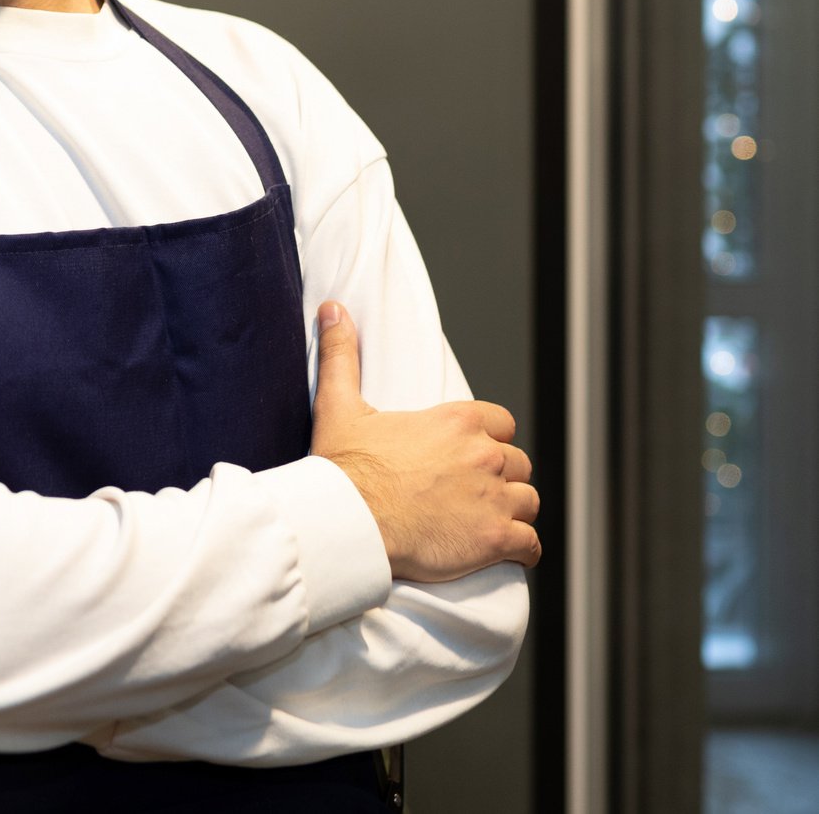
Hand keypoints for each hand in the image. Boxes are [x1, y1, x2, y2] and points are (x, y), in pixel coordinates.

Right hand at [309, 301, 542, 581]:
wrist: (348, 523)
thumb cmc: (345, 469)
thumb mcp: (340, 405)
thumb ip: (341, 354)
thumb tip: (333, 310)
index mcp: (456, 421)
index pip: (501, 423)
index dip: (489, 438)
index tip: (472, 453)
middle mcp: (484, 455)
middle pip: (517, 462)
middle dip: (502, 476)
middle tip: (475, 491)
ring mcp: (494, 498)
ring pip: (528, 501)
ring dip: (513, 510)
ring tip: (490, 520)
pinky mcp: (496, 537)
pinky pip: (530, 543)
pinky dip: (524, 549)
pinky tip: (509, 553)